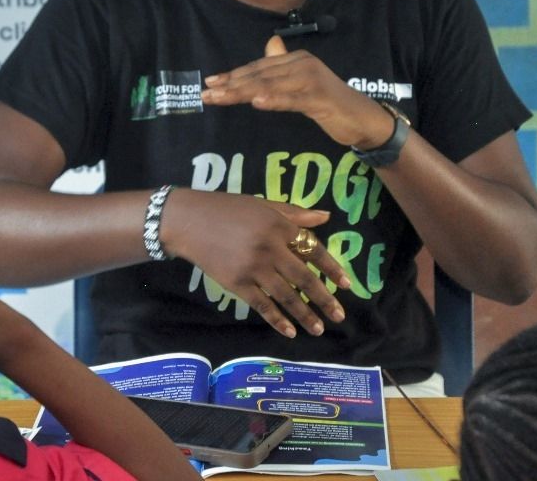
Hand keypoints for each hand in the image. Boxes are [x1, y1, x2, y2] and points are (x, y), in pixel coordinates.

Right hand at [161, 189, 350, 339]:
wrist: (189, 221)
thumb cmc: (227, 210)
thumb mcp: (263, 205)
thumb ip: (294, 214)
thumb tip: (325, 217)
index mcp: (279, 225)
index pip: (313, 250)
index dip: (332, 269)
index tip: (347, 285)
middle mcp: (270, 248)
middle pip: (304, 278)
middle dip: (324, 298)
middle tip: (339, 315)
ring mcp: (254, 268)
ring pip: (286, 296)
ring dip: (305, 314)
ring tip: (319, 328)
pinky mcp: (237, 284)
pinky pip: (262, 305)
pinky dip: (277, 319)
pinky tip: (289, 331)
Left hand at [202, 35, 394, 149]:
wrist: (364, 118)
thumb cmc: (331, 103)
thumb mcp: (304, 84)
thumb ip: (284, 69)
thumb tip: (270, 46)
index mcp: (296, 60)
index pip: (259, 68)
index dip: (234, 75)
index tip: (211, 84)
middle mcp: (302, 64)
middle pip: (260, 75)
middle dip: (231, 85)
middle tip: (206, 94)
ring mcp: (312, 80)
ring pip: (270, 86)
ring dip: (242, 92)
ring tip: (220, 98)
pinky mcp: (320, 98)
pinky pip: (292, 99)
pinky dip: (273, 100)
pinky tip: (256, 102)